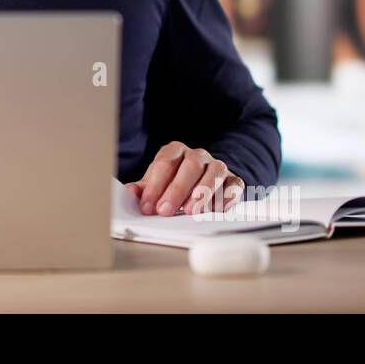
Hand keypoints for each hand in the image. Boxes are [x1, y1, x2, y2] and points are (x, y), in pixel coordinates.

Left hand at [126, 141, 243, 215]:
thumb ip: (142, 189)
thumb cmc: (172, 185)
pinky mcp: (233, 180)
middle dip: (177, 189)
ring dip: (202, 193)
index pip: (165, 162)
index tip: (147, 206)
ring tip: (189, 212)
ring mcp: (218, 166)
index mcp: (176, 151)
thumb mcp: (155, 186)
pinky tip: (214, 210)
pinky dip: (226, 197)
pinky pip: (234, 185)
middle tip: (165, 211)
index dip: (155, 185)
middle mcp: (198, 155)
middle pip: (191, 166)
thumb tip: (130, 193)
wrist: (198, 184)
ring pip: (214, 173)